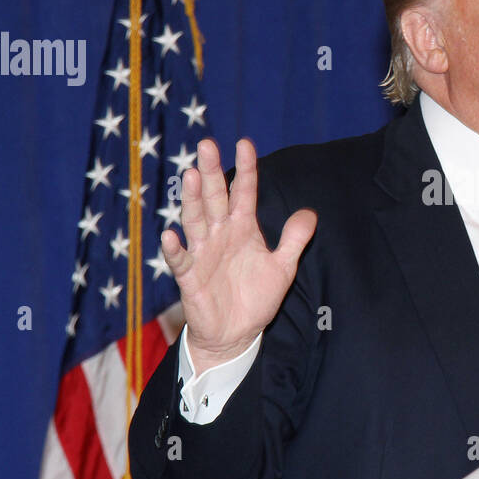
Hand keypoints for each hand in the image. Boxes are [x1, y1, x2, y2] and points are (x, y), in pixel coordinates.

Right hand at [161, 138, 316, 372]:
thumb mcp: (283, 268)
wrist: (237, 335)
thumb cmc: (256, 298)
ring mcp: (203, 254)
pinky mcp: (190, 278)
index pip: (244, 193)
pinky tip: (169, 235)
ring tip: (192, 176)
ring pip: (196, 221)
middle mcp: (220, 235)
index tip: (245, 143)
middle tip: (208, 144)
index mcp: (242, 229)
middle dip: (212, 172)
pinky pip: (180, 261)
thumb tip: (310, 212)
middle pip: (215, 198)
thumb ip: (294, 240)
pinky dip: (174, 249)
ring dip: (193, 200)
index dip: (246, 170)